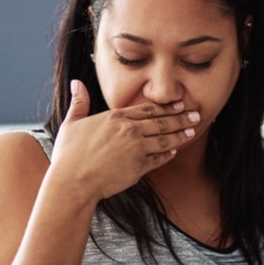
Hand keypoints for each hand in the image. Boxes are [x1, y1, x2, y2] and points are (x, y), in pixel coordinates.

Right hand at [49, 79, 200, 200]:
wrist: (72, 181)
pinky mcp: (138, 167)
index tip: (178, 104)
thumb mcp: (71, 123)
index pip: (147, 109)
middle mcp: (129, 130)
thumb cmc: (68, 155)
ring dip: (180, 135)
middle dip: (180, 118)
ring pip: (164, 139)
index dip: (165, 106)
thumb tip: (76, 83)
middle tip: (195, 115)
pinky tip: (174, 151)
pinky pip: (158, 159)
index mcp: (115, 117)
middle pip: (161, 122)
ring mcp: (136, 149)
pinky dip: (168, 154)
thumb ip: (79, 103)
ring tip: (192, 131)